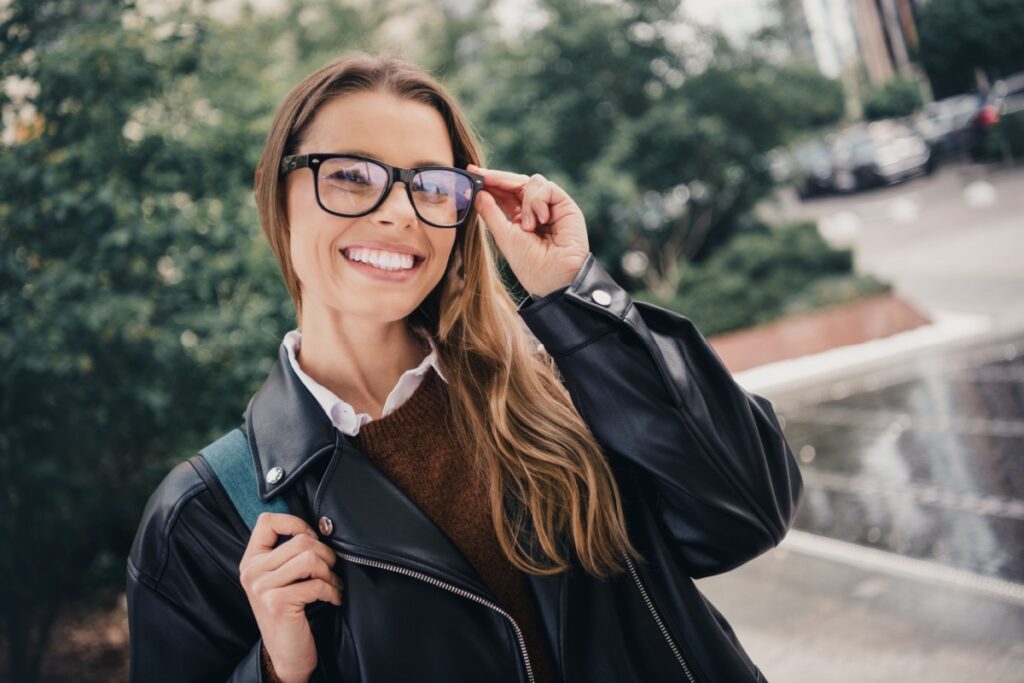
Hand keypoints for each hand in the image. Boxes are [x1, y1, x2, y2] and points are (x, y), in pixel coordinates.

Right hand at [239, 512, 342, 682]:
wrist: (286, 653)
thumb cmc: (290, 611)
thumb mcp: (281, 578)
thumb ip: (288, 553)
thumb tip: (320, 526)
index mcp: (251, 560)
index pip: (266, 521)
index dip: (296, 523)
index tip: (312, 539)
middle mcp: (252, 571)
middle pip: (300, 540)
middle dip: (325, 553)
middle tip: (330, 570)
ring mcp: (262, 587)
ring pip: (310, 558)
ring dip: (330, 572)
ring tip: (332, 584)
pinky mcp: (277, 603)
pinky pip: (316, 584)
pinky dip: (332, 591)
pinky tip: (333, 599)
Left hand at [469, 164, 589, 297]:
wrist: (555, 277)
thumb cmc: (530, 264)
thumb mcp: (504, 236)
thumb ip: (490, 212)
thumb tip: (478, 192)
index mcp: (519, 219)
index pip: (503, 194)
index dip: (489, 182)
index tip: (471, 173)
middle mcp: (535, 210)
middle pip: (516, 183)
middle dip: (497, 178)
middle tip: (479, 175)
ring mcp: (551, 206)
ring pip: (532, 182)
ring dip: (525, 201)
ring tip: (528, 226)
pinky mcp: (565, 205)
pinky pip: (548, 187)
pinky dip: (539, 201)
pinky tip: (541, 220)